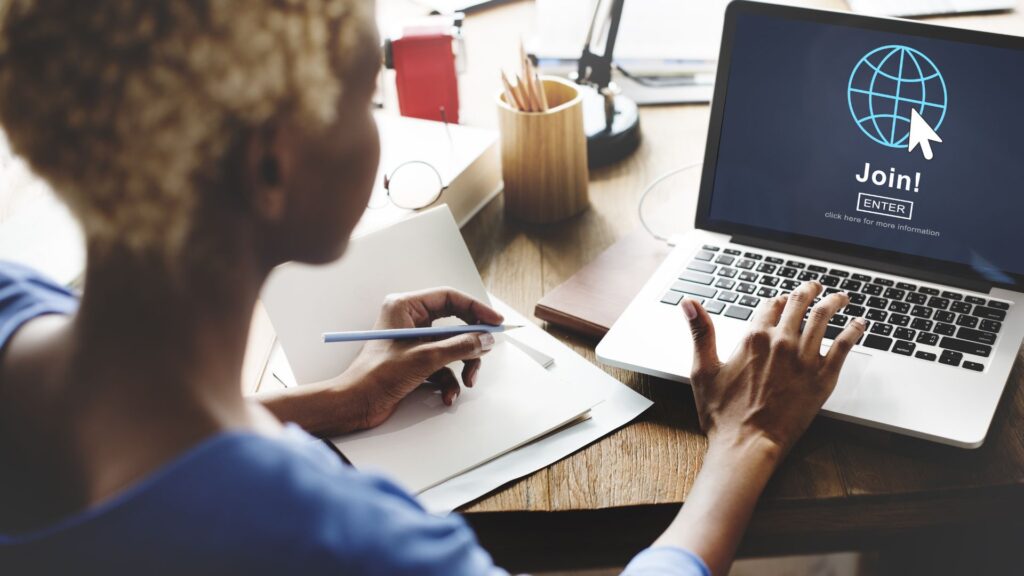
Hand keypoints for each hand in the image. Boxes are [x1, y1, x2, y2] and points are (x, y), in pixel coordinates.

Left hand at [337, 287, 503, 429]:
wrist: (355, 405)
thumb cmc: (377, 376)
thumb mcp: (425, 358)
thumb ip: (460, 346)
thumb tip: (485, 339)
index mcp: (405, 307)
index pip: (449, 298)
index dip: (475, 309)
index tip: (495, 322)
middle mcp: (409, 321)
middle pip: (454, 324)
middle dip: (470, 343)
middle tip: (485, 351)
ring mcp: (413, 342)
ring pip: (451, 348)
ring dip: (462, 366)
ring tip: (467, 381)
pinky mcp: (414, 362)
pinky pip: (442, 366)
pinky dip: (449, 381)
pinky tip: (447, 396)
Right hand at [681, 281, 865, 458]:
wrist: (748, 444)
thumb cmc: (723, 414)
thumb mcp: (703, 370)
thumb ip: (700, 332)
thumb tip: (689, 303)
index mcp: (753, 338)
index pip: (769, 305)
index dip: (776, 300)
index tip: (781, 300)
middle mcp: (781, 342)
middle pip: (799, 304)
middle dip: (808, 291)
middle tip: (815, 287)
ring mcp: (804, 359)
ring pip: (823, 317)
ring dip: (834, 302)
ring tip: (841, 297)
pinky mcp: (822, 377)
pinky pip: (844, 345)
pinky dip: (854, 330)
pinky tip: (860, 324)